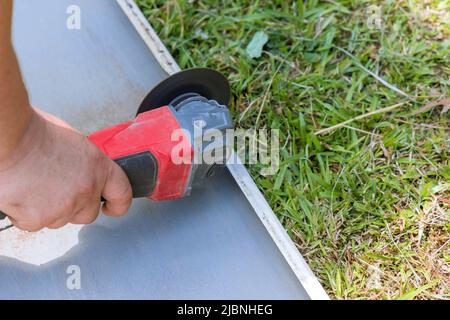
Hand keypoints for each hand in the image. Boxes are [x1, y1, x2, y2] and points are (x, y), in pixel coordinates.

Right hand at [0, 108, 131, 230]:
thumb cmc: (32, 132)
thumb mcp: (72, 143)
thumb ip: (83, 164)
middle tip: (55, 190)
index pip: (122, 193)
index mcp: (98, 167)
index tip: (111, 207)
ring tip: (32, 185)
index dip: (118, 204)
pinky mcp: (38, 219)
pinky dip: (24, 214)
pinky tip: (19, 193)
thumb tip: (80, 173)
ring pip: (59, 220)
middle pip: (88, 214)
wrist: (7, 138)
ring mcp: (63, 207)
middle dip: (75, 207)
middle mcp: (86, 189)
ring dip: (48, 210)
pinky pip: (33, 223)